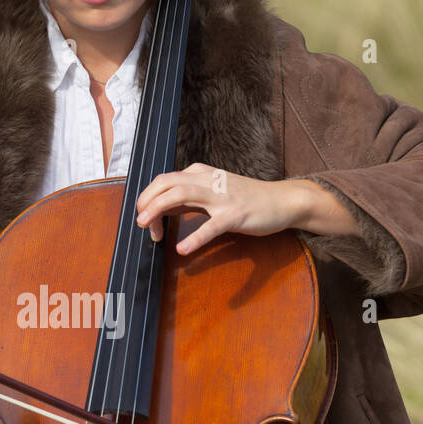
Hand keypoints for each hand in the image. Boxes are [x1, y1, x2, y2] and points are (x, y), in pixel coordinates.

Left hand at [136, 166, 355, 255]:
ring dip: (160, 209)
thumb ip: (188, 199)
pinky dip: (195, 237)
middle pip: (168, 183)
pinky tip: (183, 249)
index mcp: (200, 174)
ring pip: (183, 195)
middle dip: (147, 201)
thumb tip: (160, 208)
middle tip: (140, 222)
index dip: (149, 198)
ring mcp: (223, 197)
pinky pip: (212, 226)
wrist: (282, 200)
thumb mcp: (213, 193)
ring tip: (148, 228)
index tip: (146, 221)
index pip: (165, 180)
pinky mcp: (236, 214)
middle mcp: (209, 180)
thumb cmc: (246, 199)